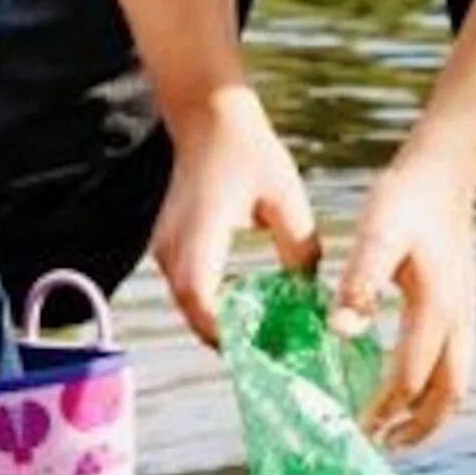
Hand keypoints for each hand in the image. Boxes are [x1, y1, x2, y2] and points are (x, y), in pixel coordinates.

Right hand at [151, 84, 318, 345]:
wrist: (208, 118)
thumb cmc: (249, 152)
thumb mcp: (286, 196)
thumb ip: (299, 246)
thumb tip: (309, 292)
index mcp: (199, 235)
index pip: (201, 299)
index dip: (226, 332)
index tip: (262, 352)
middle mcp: (172, 248)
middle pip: (194, 312)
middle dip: (230, 339)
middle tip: (272, 356)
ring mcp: (165, 249)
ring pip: (190, 304)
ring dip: (221, 323)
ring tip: (265, 337)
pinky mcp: (170, 247)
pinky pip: (189, 289)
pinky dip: (214, 305)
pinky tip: (249, 308)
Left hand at [334, 136, 475, 446]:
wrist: (446, 166)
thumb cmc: (405, 198)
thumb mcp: (375, 234)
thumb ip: (359, 283)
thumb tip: (340, 332)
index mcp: (435, 307)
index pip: (409, 378)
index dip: (381, 409)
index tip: (352, 430)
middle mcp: (458, 317)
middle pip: (449, 394)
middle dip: (417, 427)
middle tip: (381, 447)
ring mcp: (465, 310)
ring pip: (457, 380)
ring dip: (430, 413)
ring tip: (396, 430)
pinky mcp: (461, 301)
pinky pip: (455, 360)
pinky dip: (435, 386)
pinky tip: (408, 382)